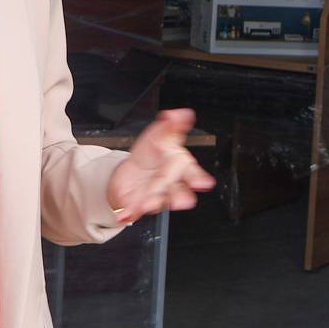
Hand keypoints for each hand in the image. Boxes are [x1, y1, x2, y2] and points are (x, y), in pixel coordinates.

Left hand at [107, 108, 216, 223]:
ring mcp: (156, 195)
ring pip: (158, 202)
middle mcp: (170, 183)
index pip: (190, 171)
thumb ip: (170, 125)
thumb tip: (183, 113)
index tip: (203, 183)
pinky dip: (130, 212)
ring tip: (147, 204)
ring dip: (153, 204)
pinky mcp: (142, 205)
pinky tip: (125, 214)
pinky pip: (136, 210)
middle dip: (177, 195)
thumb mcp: (158, 134)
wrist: (132, 172)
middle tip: (181, 200)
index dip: (197, 177)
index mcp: (177, 165)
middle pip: (175, 189)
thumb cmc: (150, 154)